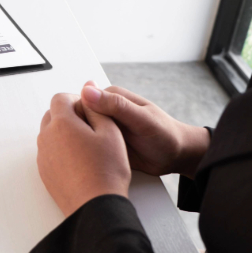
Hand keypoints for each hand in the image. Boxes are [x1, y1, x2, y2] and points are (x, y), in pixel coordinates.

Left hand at [37, 93, 131, 216]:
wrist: (95, 206)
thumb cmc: (106, 170)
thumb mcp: (110, 131)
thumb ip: (96, 107)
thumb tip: (87, 90)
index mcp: (61, 123)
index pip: (60, 98)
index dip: (77, 100)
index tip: (90, 111)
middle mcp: (46, 138)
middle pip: (52, 115)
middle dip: (70, 115)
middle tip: (91, 128)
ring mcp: (43, 156)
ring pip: (50, 134)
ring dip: (65, 133)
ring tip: (88, 146)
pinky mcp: (44, 172)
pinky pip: (50, 152)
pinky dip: (62, 150)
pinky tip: (80, 161)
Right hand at [80, 83, 210, 177]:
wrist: (177, 156)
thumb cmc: (164, 134)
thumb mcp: (141, 119)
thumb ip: (115, 105)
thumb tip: (87, 90)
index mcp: (111, 98)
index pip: (81, 102)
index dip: (74, 116)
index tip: (77, 131)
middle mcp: (105, 112)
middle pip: (79, 119)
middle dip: (75, 132)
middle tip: (76, 148)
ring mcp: (105, 129)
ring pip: (82, 134)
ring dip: (79, 144)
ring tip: (76, 156)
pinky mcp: (106, 144)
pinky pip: (91, 148)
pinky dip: (86, 154)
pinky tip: (84, 162)